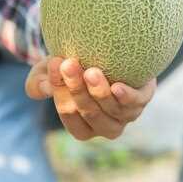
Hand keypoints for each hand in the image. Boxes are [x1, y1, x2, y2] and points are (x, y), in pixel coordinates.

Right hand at [25, 57, 155, 140]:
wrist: (113, 54)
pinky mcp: (143, 99)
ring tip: (91, 71)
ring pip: (112, 109)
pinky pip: (136, 103)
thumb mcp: (51, 72)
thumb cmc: (76, 66)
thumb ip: (40, 82)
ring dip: (100, 92)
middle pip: (89, 112)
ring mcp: (126, 115)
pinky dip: (126, 97)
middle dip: (77, 88)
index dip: (60, 91)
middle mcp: (105, 126)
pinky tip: (117, 86)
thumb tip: (45, 87)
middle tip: (69, 63)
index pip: (68, 113)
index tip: (55, 64)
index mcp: (82, 127)